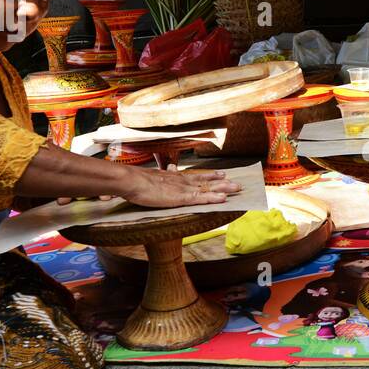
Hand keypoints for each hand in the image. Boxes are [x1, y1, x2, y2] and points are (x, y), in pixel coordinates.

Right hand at [122, 167, 241, 208]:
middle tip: (237, 183)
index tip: (221, 173)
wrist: (132, 181)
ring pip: (208, 189)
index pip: (196, 176)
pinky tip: (223, 199)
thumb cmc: (137, 181)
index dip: (210, 176)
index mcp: (175, 178)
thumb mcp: (152, 178)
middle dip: (222, 182)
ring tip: (237, 188)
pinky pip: (201, 198)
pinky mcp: (181, 198)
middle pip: (206, 182)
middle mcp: (182, 181)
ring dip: (223, 189)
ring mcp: (183, 189)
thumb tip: (168, 169)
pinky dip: (213, 198)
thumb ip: (162, 176)